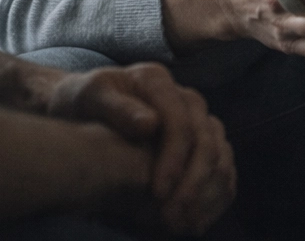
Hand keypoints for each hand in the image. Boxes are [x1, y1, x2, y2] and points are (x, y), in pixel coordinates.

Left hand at [45, 63, 234, 235]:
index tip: (157, 193)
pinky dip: (214, 195)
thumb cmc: (82, 103)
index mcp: (158, 81)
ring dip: (204, 194)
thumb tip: (150, 124)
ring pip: (220, 156)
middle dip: (191, 183)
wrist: (84, 108)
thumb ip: (117, 109)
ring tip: (179, 223)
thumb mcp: (89, 98)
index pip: (180, 123)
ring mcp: (198, 119)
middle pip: (207, 141)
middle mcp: (185, 98)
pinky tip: (194, 220)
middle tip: (169, 218)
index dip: (174, 160)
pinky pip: (222, 168)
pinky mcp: (202, 140)